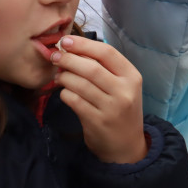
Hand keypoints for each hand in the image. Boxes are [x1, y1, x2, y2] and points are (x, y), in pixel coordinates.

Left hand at [52, 36, 146, 163]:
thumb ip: (105, 70)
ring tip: (59, 76)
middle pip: (91, 67)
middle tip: (55, 56)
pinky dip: (65, 94)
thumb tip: (75, 50)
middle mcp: (124, 90)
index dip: (84, 44)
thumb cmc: (121, 110)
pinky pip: (74, 101)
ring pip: (80, 84)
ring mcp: (111, 107)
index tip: (66, 41)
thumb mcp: (123, 87)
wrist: (127, 146)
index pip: (107, 53)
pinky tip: (64, 93)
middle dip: (69, 59)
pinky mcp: (97, 121)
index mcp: (132, 76)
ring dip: (64, 77)